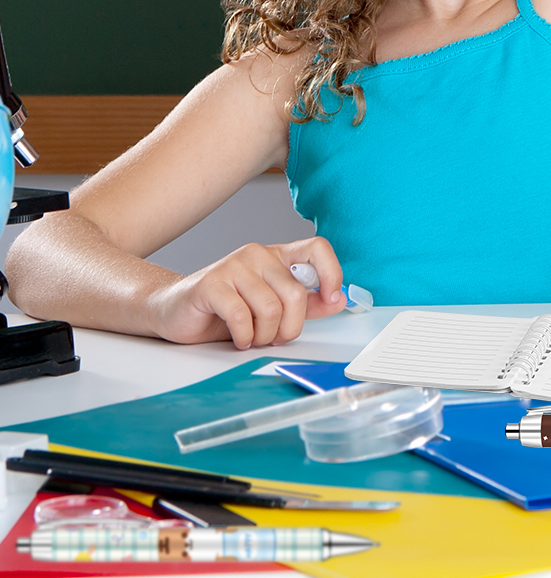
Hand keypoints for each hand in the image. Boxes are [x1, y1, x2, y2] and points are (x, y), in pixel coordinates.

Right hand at [148, 236, 346, 348]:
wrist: (173, 310)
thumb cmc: (225, 309)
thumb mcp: (271, 306)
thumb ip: (305, 303)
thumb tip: (340, 300)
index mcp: (277, 256)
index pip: (317, 248)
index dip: (331, 272)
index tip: (331, 298)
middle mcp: (258, 255)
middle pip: (296, 293)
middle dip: (290, 327)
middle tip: (276, 338)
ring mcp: (234, 266)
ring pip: (271, 307)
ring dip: (265, 335)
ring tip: (253, 338)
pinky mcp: (211, 283)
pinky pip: (241, 316)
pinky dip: (244, 336)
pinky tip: (239, 338)